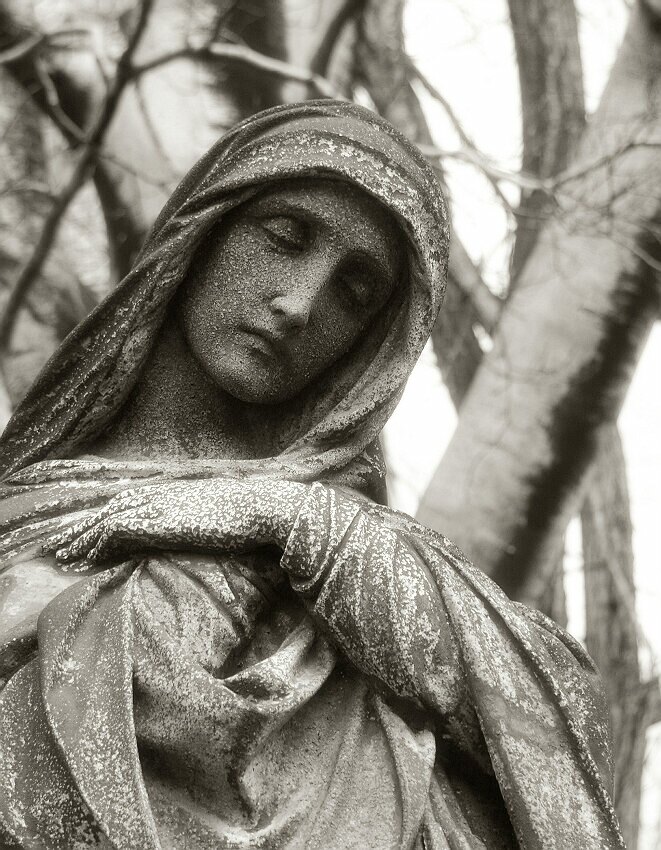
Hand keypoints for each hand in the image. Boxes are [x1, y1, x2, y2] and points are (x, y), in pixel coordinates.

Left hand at [44, 477, 306, 565]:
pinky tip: (85, 560)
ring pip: (105, 520)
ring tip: (62, 558)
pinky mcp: (155, 520)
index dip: (104, 520)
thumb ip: (198, 518)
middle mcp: (158, 494)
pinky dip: (96, 545)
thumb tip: (196, 531)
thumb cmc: (247, 515)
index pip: (127, 503)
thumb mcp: (217, 514)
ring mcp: (155, 505)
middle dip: (82, 529)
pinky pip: (114, 531)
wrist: (259, 507)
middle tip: (61, 548)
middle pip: (109, 509)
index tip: (88, 536)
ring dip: (81, 539)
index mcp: (172, 492)